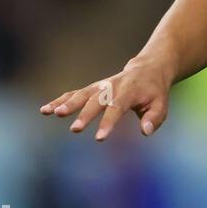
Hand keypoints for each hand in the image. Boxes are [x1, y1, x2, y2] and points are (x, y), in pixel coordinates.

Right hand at [38, 55, 172, 140]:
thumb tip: (145, 132)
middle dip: (85, 115)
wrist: (147, 69)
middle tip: (74, 129)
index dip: (108, 122)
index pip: (117, 107)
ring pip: (81, 94)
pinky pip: (74, 93)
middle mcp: (112, 86)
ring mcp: (100, 86)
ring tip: (49, 113)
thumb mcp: (161, 104)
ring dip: (66, 103)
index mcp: (130, 91)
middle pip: (96, 101)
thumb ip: (154, 118)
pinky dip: (60, 100)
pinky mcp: (92, 88)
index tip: (99, 138)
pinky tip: (45, 110)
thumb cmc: (154, 92)